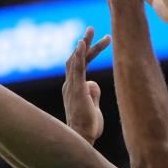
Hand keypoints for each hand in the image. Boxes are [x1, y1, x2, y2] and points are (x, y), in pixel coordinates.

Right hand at [63, 27, 110, 143]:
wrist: (81, 139)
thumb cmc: (87, 127)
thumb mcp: (93, 108)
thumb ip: (93, 94)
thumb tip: (94, 83)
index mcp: (73, 88)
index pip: (79, 66)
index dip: (86, 53)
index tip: (97, 42)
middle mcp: (69, 85)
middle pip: (75, 59)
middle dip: (84, 43)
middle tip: (92, 28)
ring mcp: (71, 87)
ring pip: (76, 60)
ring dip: (84, 44)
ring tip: (91, 30)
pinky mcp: (75, 90)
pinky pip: (76, 69)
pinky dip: (78, 55)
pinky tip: (81, 43)